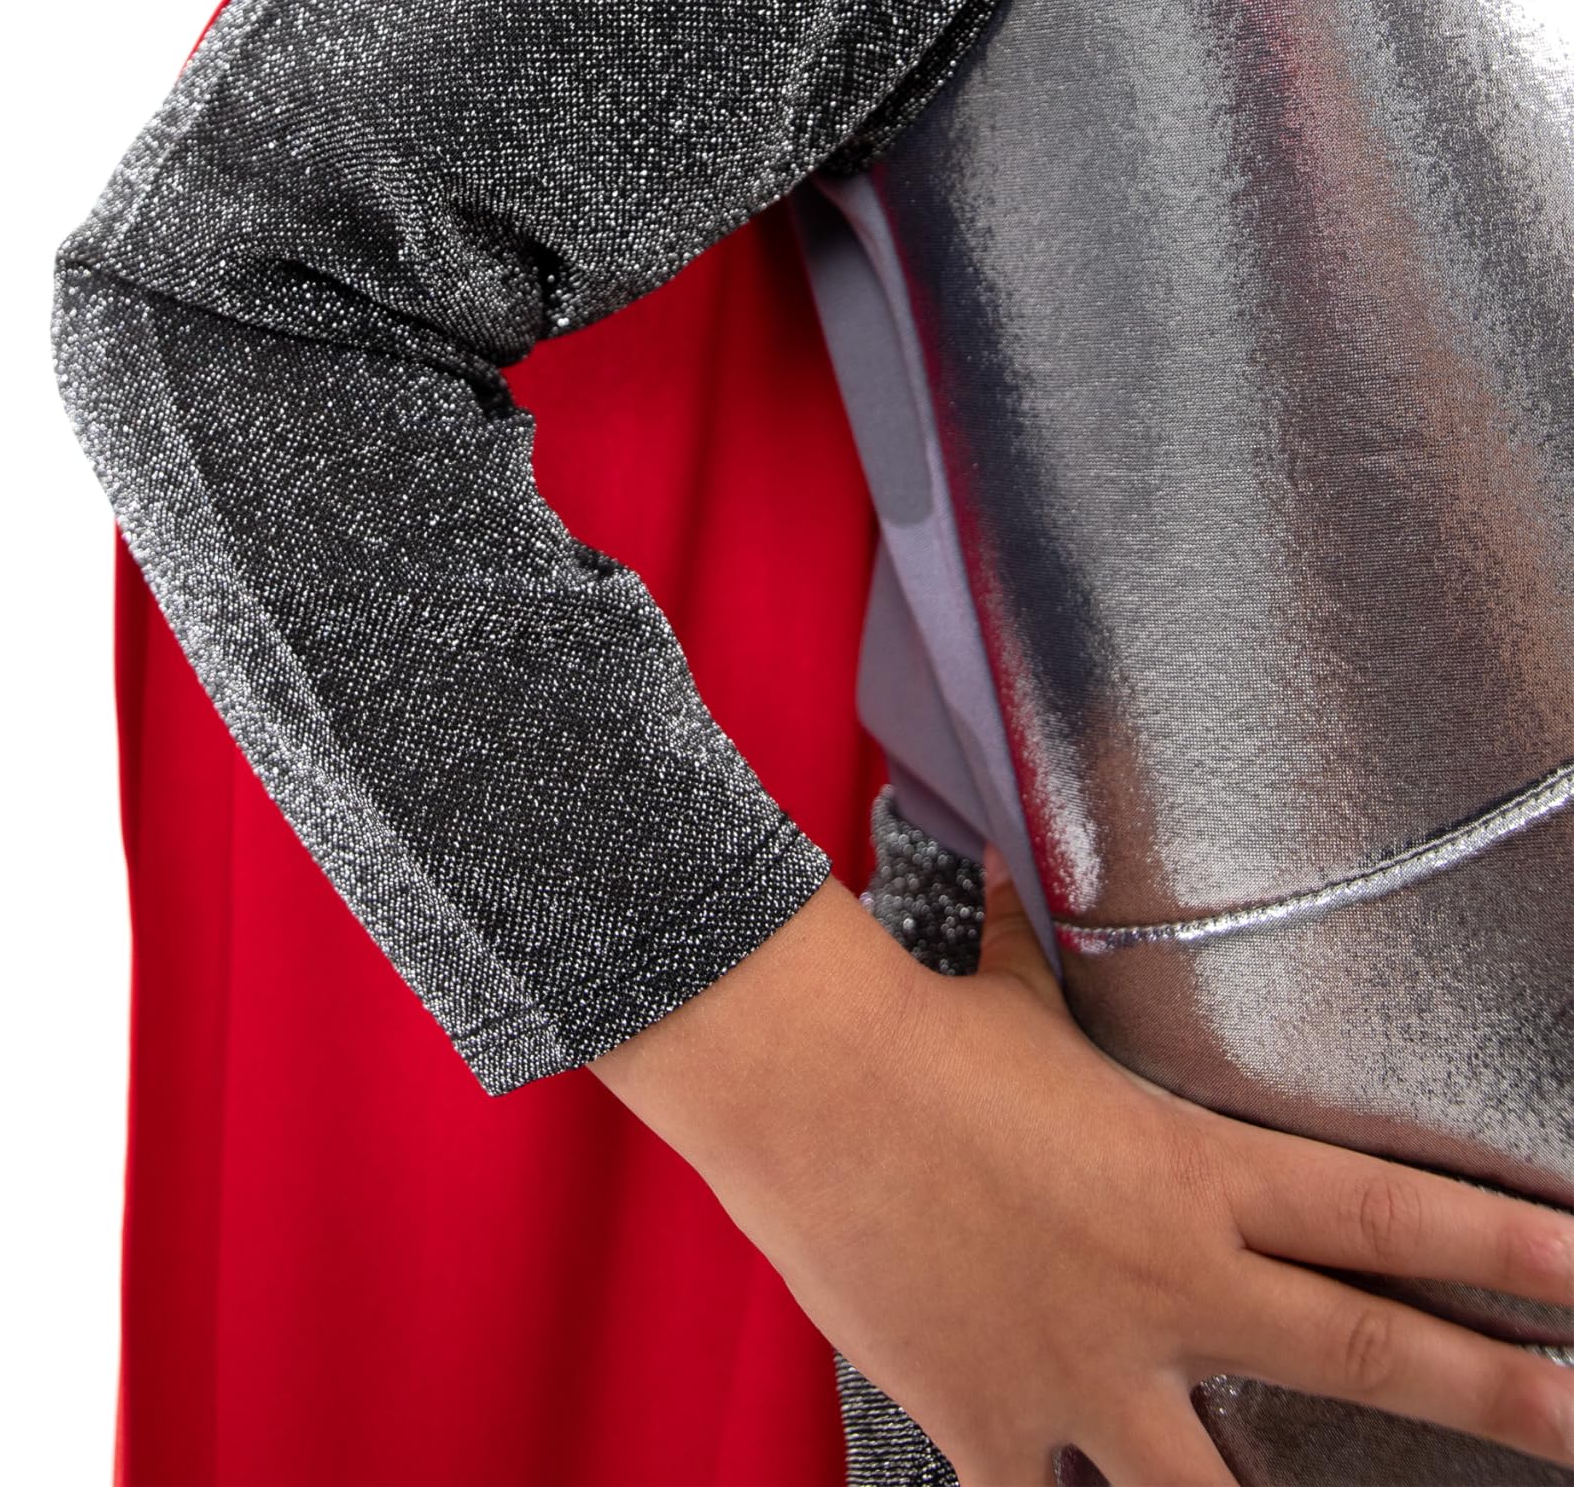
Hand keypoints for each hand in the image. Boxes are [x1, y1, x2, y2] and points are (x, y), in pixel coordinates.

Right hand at [591, 862, 1573, 1483]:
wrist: (799, 1077)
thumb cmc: (912, 1029)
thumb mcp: (1014, 996)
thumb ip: (1043, 966)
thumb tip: (1004, 876)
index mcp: (1191, 1172)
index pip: (1387, 1213)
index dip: (1506, 1248)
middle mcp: (1163, 1282)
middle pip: (1367, 1354)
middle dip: (1498, 1399)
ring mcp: (1083, 1370)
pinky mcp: (992, 1426)